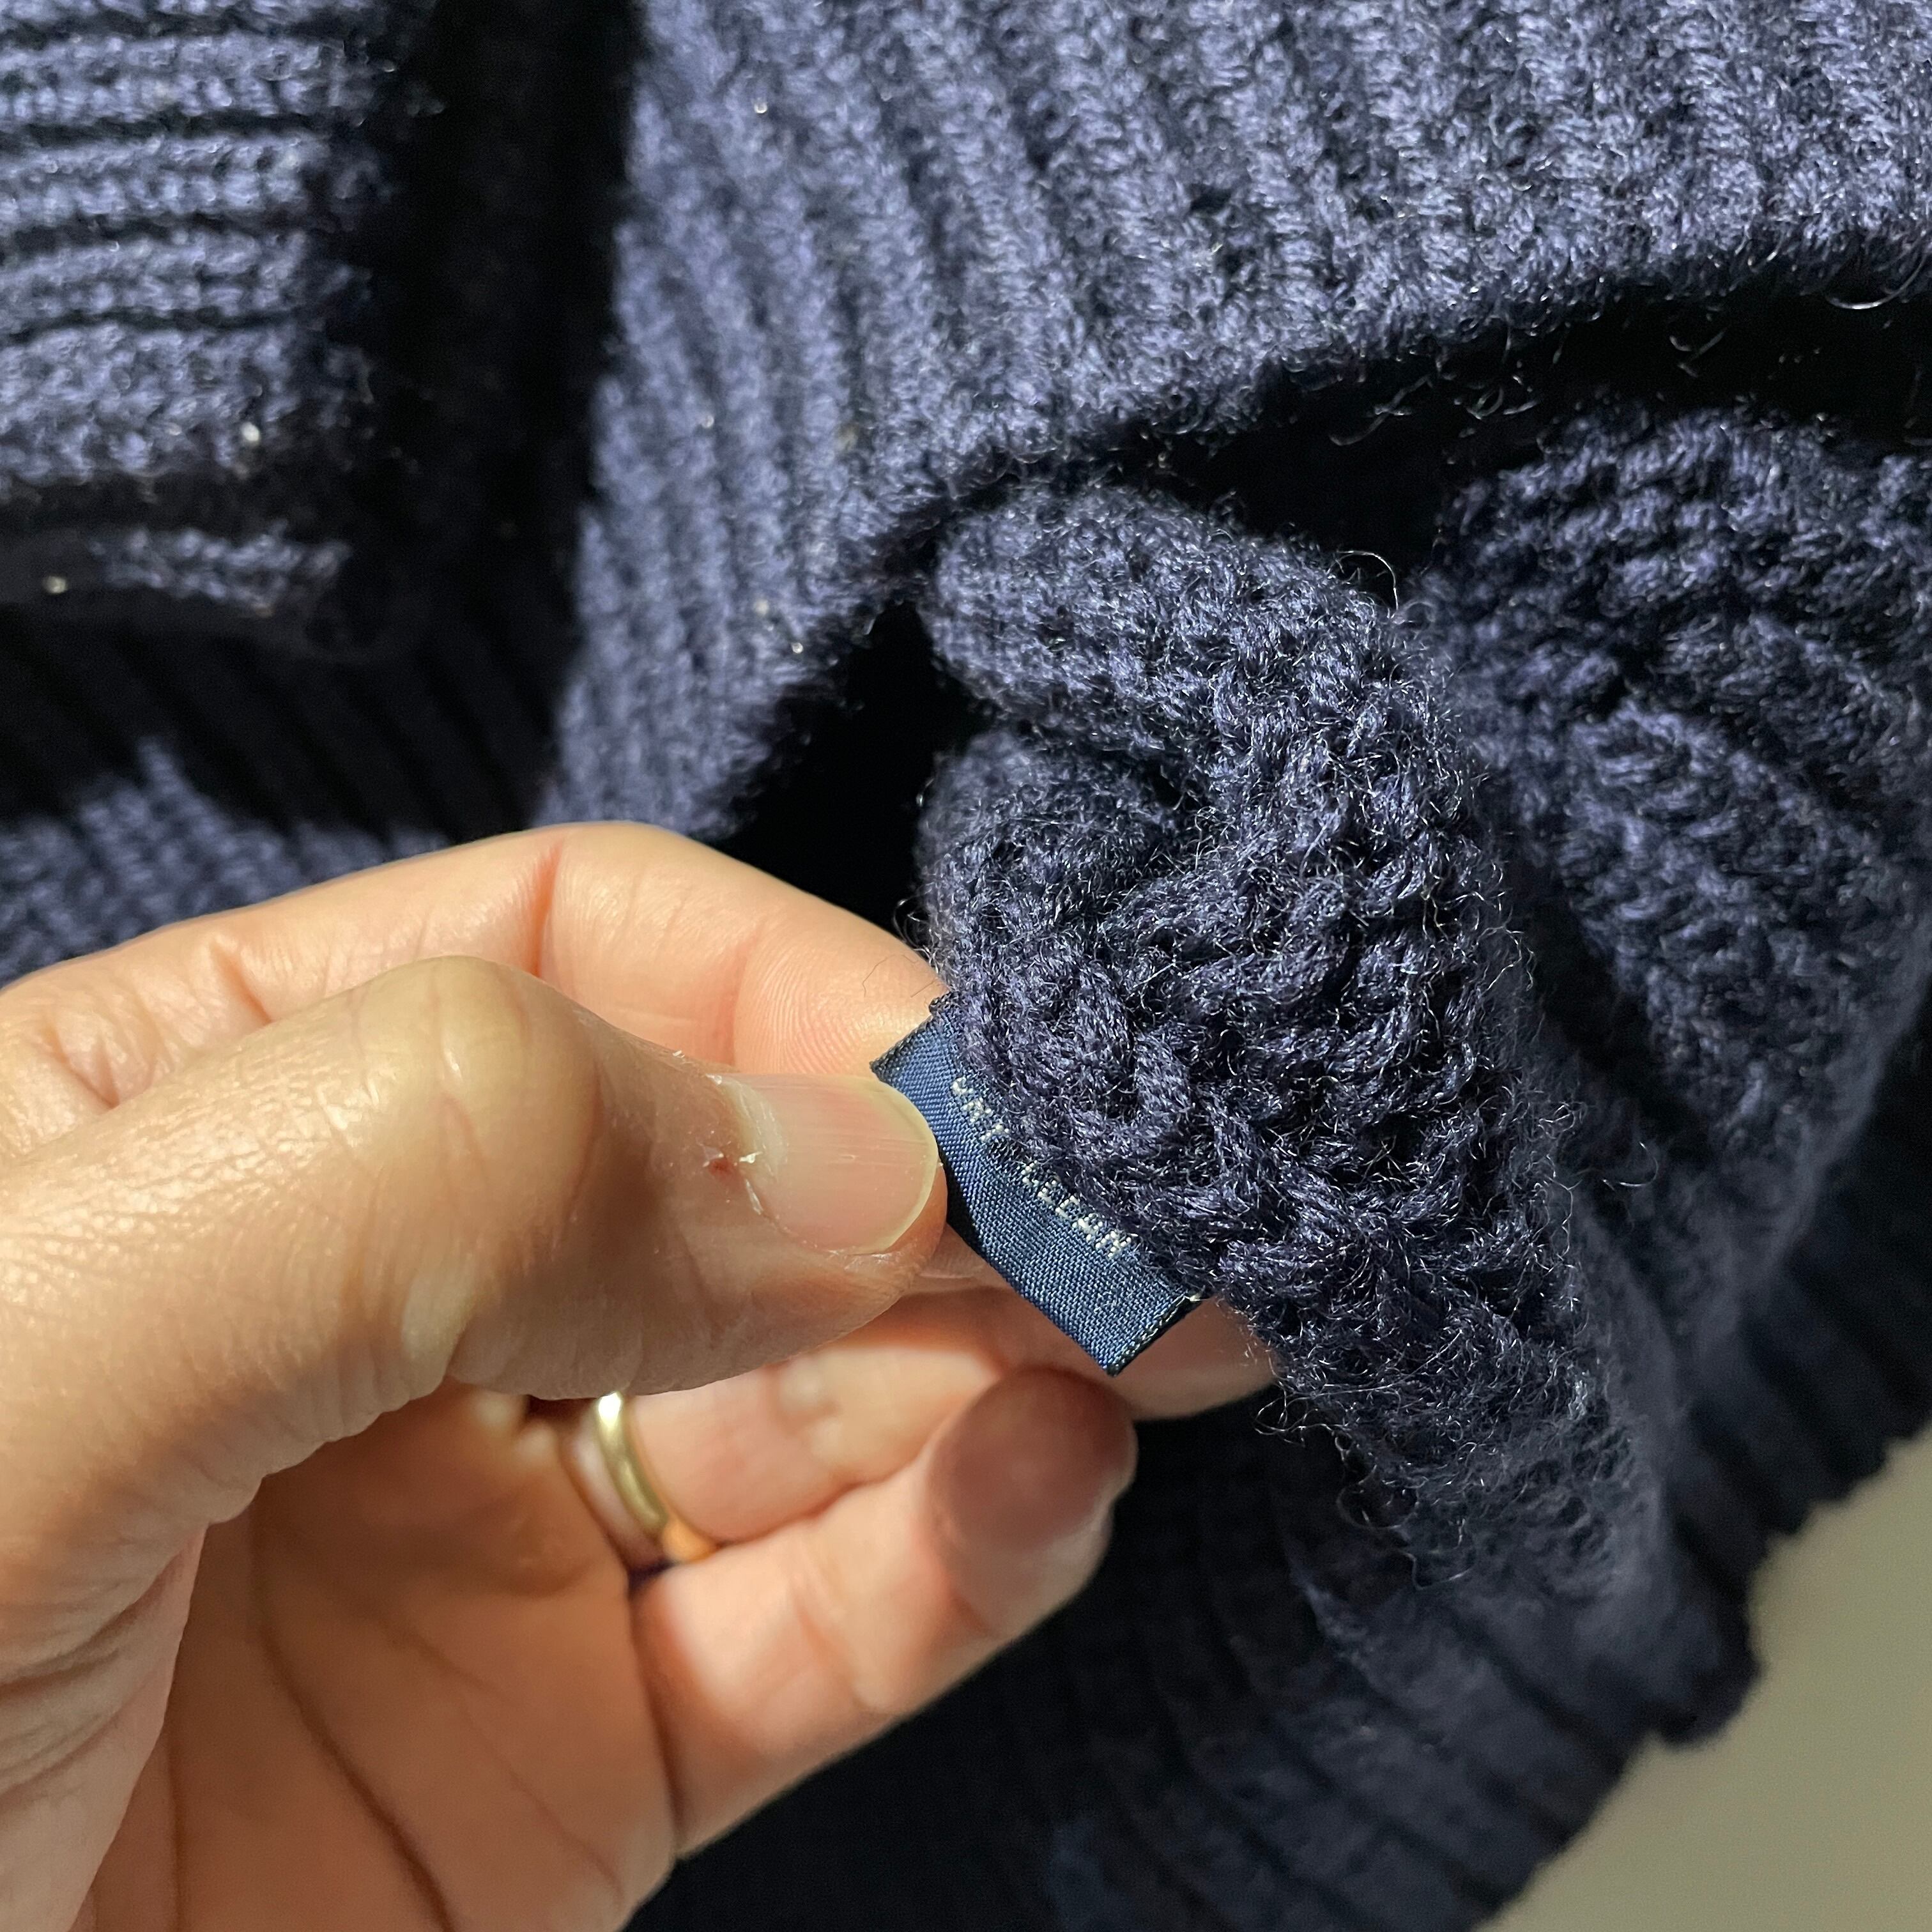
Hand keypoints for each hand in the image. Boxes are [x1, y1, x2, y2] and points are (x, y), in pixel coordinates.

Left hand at [0, 826, 1267, 1931]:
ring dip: (998, 1356)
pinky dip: (961, 1551)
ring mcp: (482, 1532)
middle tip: (1145, 1216)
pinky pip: (812, 1622)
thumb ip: (427, 1169)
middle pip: (732, 1171)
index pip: (576, 948)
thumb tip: (847, 1158)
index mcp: (213, 1103)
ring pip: (811, 1396)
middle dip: (946, 1182)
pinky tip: (1059, 1484)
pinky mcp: (569, 1760)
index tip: (971, 1094)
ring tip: (1156, 1337)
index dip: (791, 992)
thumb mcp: (38, 1335)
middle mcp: (373, 1296)